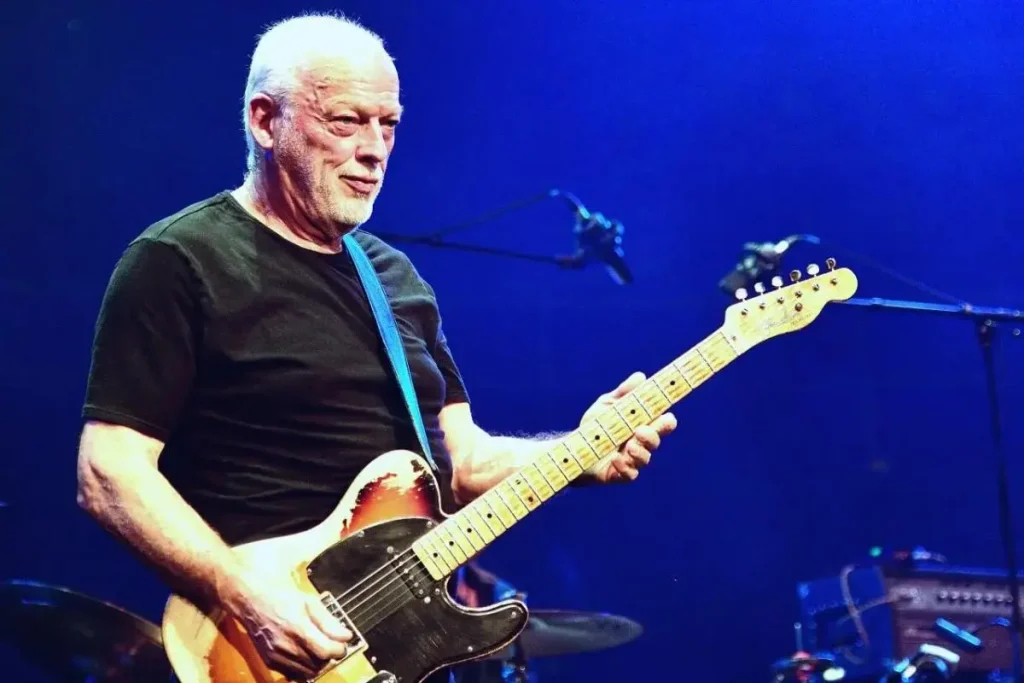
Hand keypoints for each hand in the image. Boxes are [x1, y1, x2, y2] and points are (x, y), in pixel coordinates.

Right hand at [223, 562, 352, 679]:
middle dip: (328, 655)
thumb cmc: (281, 596)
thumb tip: (345, 636)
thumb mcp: (309, 601)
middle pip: (318, 663)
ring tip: (317, 648)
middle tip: (329, 643)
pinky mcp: (270, 661)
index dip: (339, 649)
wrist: (251, 599)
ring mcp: (276, 655)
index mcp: (297, 627)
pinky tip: (304, 654)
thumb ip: (328, 621)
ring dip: (316, 663)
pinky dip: (302, 668)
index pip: (325, 651)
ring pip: (307, 672)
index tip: (342, 643)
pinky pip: (293, 674)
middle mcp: (286, 645)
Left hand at [579, 371, 677, 483]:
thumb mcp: (606, 405)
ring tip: (628, 446)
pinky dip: (626, 468)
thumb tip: (640, 376)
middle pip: (656, 440)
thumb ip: (622, 393)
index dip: (667, 421)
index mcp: (641, 424)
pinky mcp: (619, 474)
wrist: (573, 448)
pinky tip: (616, 460)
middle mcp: (640, 443)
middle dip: (653, 436)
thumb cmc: (595, 426)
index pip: (662, 423)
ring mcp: (631, 460)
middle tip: (641, 430)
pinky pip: (630, 474)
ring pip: (645, 458)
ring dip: (640, 452)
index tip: (667, 416)